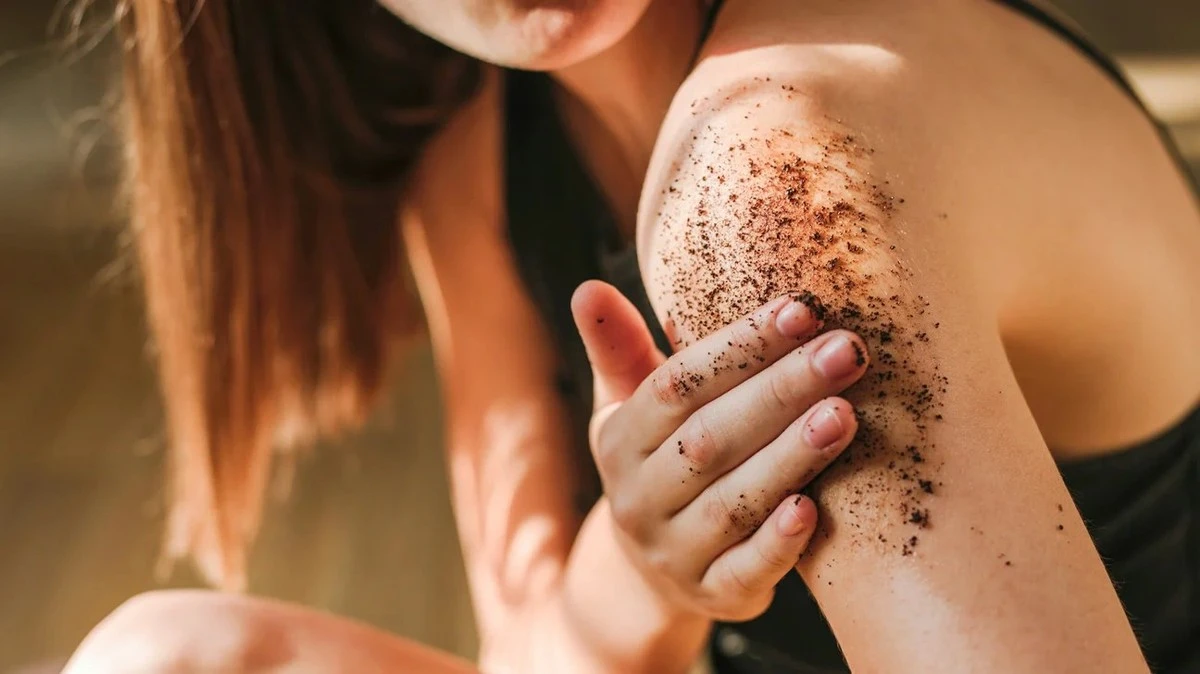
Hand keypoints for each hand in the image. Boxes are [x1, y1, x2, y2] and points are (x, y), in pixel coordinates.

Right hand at [571, 281, 867, 621]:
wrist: (653, 573)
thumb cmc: (661, 464)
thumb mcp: (631, 409)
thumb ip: (621, 349)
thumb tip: (587, 288)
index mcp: (621, 439)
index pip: (676, 385)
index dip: (737, 347)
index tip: (799, 310)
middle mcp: (639, 497)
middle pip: (709, 438)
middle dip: (780, 391)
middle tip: (845, 352)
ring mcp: (674, 551)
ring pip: (732, 502)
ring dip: (790, 457)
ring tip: (845, 414)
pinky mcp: (714, 596)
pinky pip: (745, 571)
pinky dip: (777, 543)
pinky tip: (814, 509)